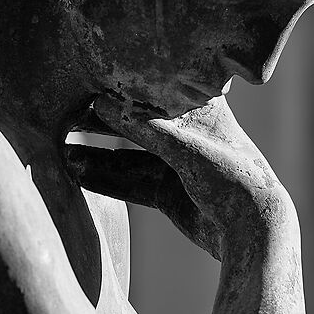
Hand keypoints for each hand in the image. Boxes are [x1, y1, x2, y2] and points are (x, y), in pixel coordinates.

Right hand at [64, 92, 290, 262]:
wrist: (254, 232)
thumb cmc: (232, 178)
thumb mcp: (186, 150)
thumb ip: (144, 127)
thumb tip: (100, 102)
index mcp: (199, 109)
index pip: (151, 92)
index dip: (118, 86)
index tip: (80, 80)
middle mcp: (185, 133)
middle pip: (133, 124)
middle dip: (97, 123)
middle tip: (59, 115)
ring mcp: (175, 165)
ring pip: (125, 156)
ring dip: (95, 157)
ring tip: (58, 153)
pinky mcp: (168, 193)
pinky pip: (129, 183)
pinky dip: (104, 180)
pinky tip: (75, 175)